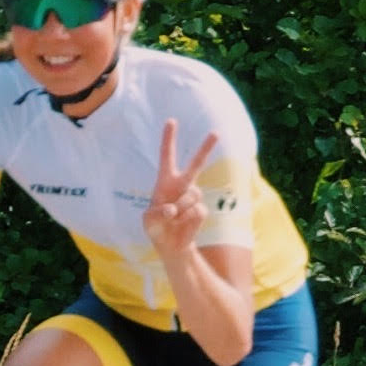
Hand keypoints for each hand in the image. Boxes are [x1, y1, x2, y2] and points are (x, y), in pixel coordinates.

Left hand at [143, 118, 221, 259]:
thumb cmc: (157, 227)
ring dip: (180, 209)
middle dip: (206, 148)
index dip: (168, 139)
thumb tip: (172, 210)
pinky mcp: (200, 211)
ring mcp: (193, 197)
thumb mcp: (148, 222)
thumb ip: (156, 215)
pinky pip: (196, 212)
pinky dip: (186, 221)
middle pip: (196, 164)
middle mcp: (182, 185)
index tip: (172, 121)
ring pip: (192, 195)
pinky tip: (181, 225)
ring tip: (173, 219)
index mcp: (165, 181)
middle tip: (216, 132)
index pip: (167, 156)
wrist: (171, 244)